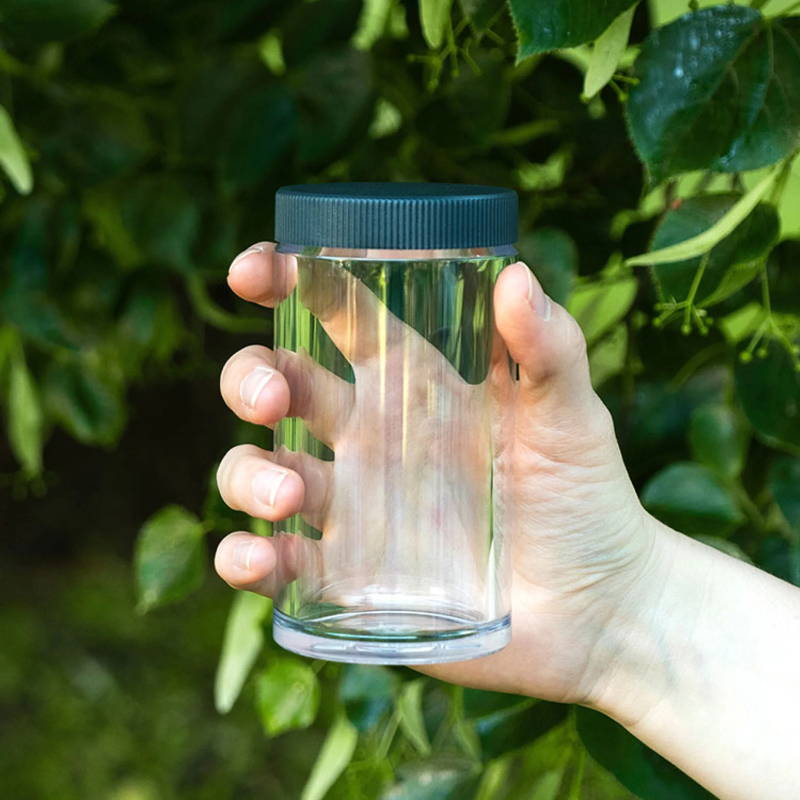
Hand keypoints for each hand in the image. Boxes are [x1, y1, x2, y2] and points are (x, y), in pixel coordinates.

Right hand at [214, 242, 662, 705]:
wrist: (598, 608)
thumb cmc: (587, 500)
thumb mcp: (571, 417)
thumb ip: (549, 350)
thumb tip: (517, 275)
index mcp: (414, 384)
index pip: (335, 314)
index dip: (285, 280)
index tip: (250, 271)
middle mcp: (371, 438)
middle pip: (278, 386)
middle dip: (250, 379)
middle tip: (272, 398)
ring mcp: (353, 508)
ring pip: (259, 470)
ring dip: (247, 473)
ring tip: (289, 494)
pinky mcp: (346, 576)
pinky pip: (275, 561)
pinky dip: (245, 558)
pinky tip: (257, 557)